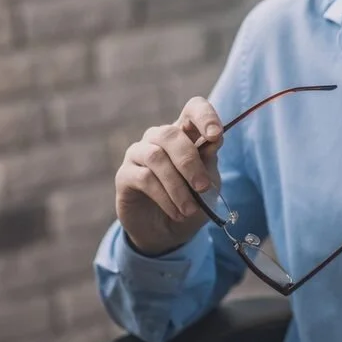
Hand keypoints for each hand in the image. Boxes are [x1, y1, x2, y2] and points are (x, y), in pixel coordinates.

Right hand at [115, 96, 223, 255]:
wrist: (167, 233)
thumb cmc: (191, 200)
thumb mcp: (208, 183)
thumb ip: (209, 162)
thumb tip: (214, 141)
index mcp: (184, 132)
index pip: (193, 108)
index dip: (205, 116)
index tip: (216, 135)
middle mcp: (158, 137)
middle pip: (171, 134)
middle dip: (190, 162)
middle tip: (203, 187)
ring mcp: (138, 153)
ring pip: (156, 157)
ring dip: (177, 185)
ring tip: (190, 209)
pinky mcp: (124, 175)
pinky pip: (144, 178)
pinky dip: (164, 197)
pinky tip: (176, 212)